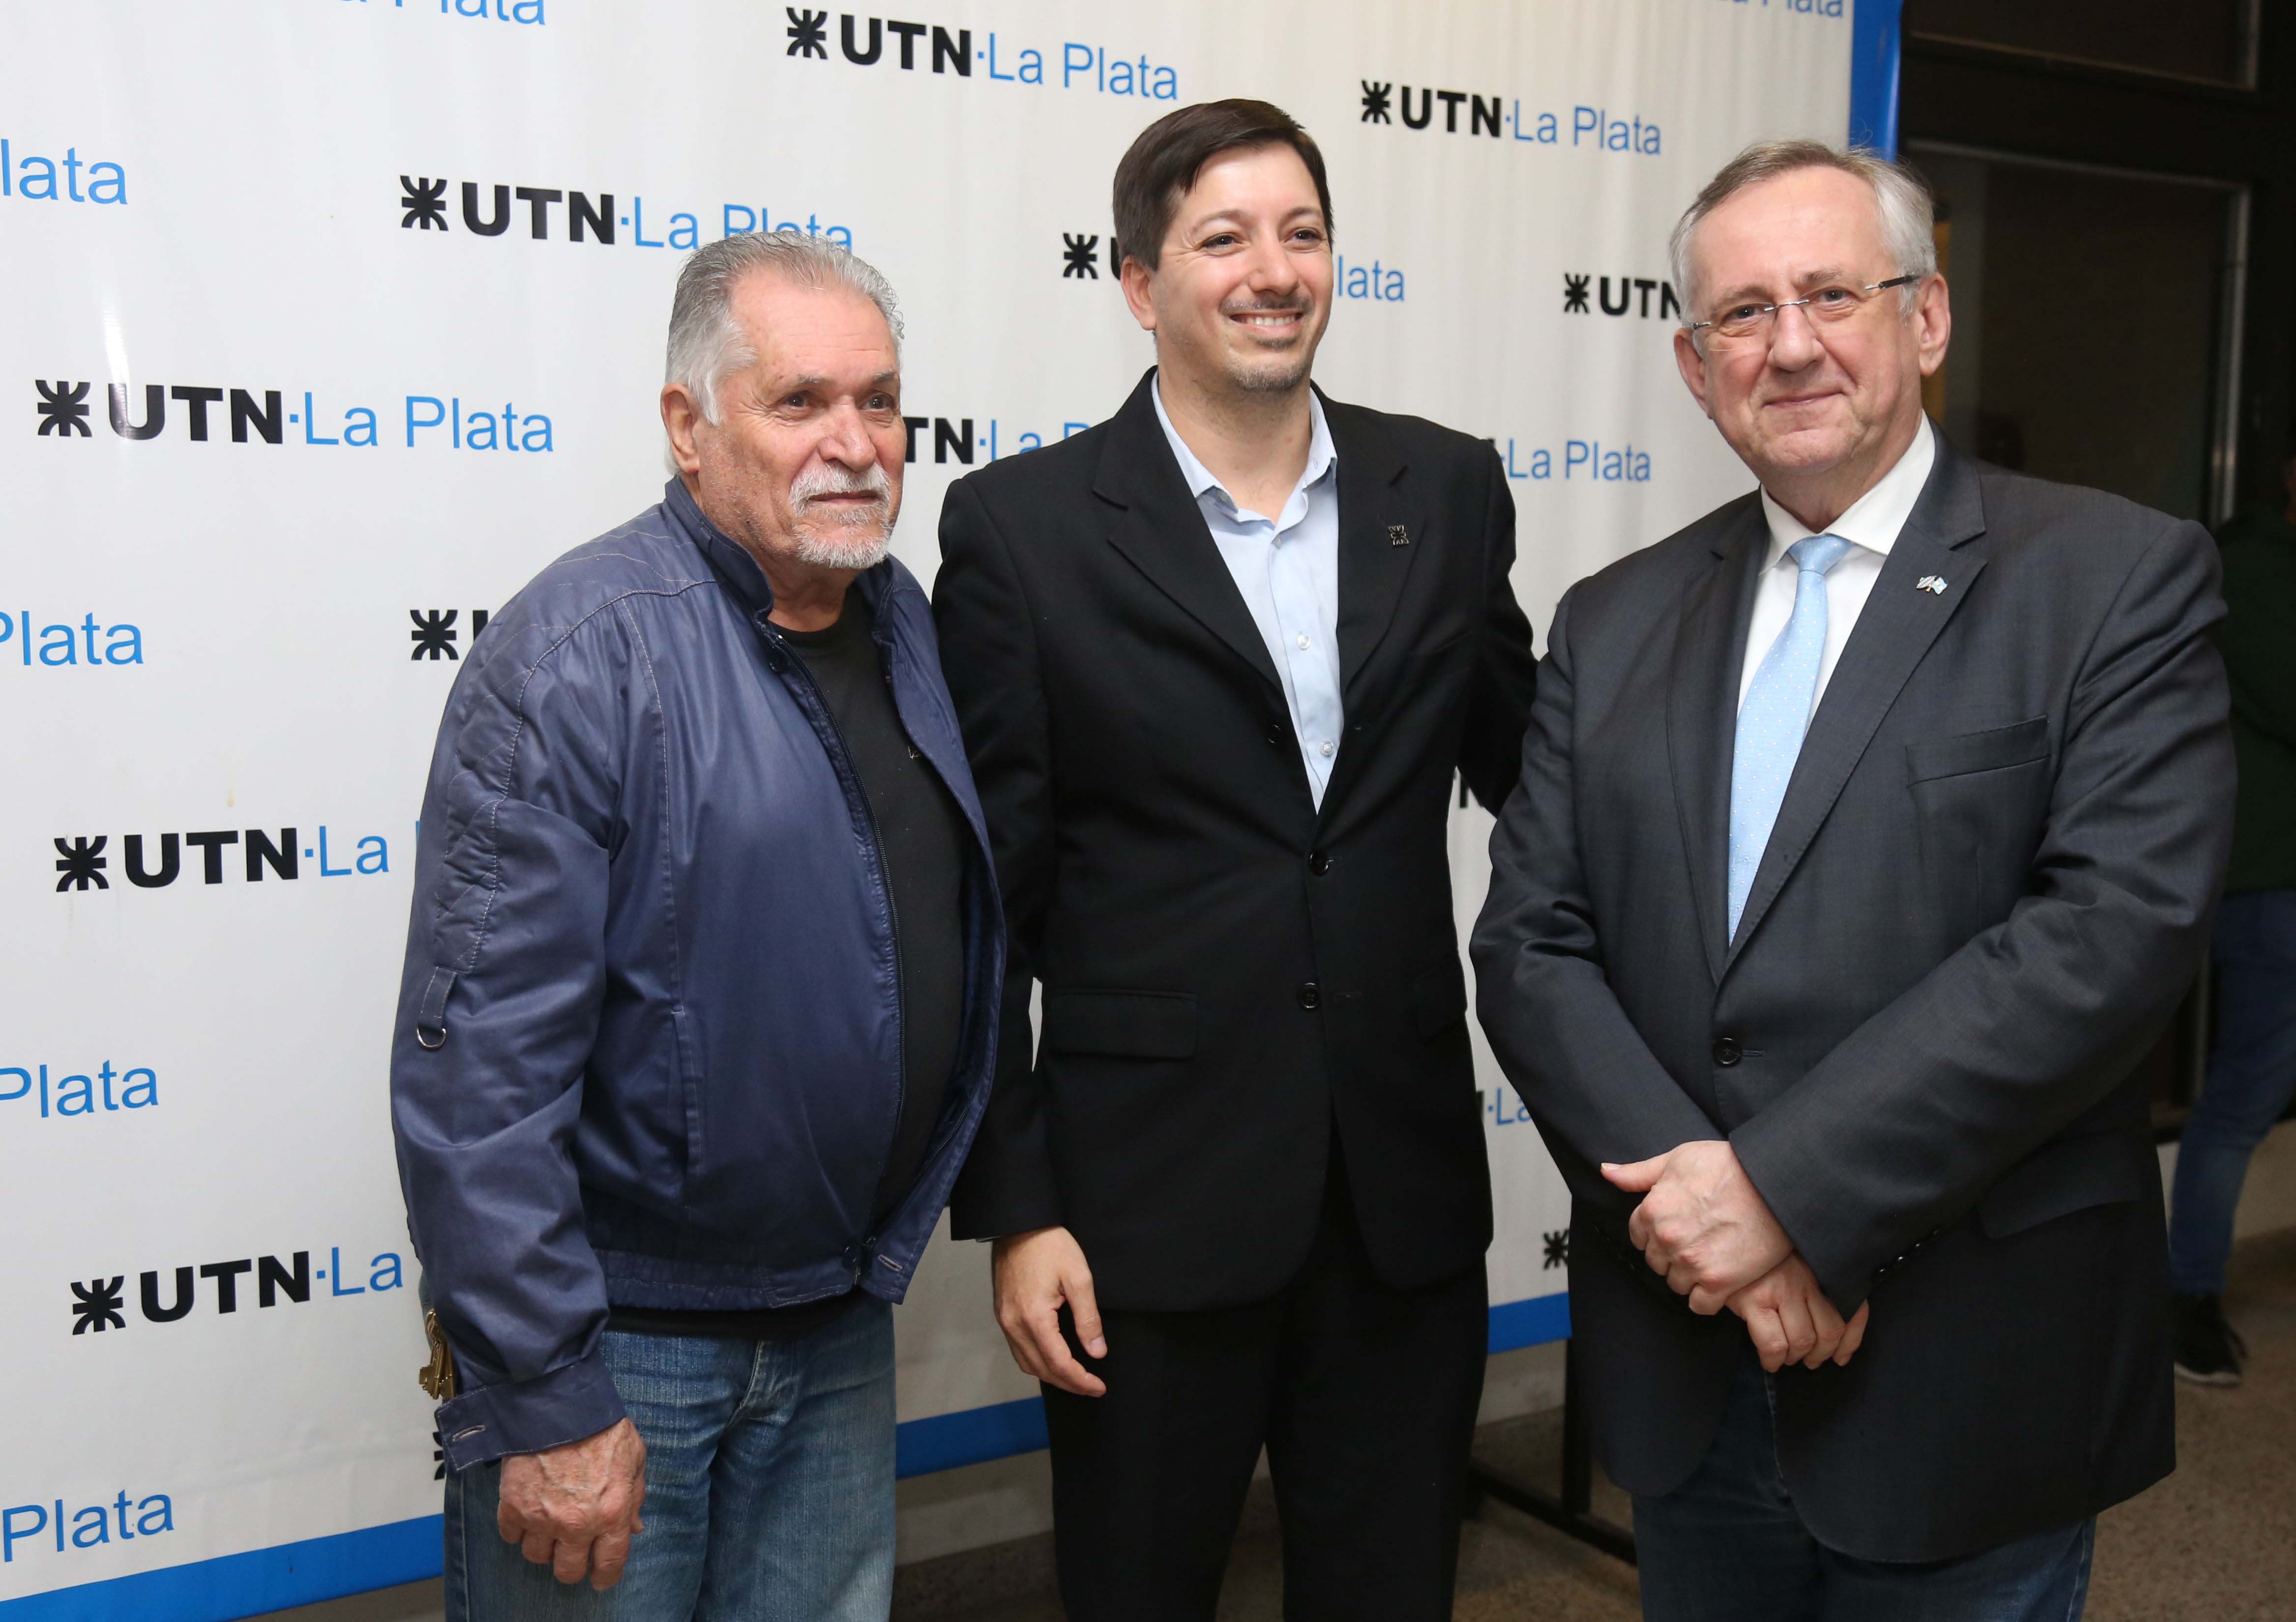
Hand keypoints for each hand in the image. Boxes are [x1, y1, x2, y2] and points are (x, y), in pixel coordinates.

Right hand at [496, 1416, 646, 1589]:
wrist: (559, 1403)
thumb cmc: (602, 1427)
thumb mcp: (634, 1459)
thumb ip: (633, 1497)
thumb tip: (633, 1527)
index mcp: (611, 1514)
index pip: (609, 1564)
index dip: (604, 1576)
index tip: (600, 1579)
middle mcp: (576, 1524)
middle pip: (568, 1570)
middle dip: (571, 1565)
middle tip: (571, 1551)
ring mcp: (542, 1518)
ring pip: (536, 1557)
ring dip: (543, 1545)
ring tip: (548, 1525)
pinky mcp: (514, 1506)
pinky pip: (511, 1536)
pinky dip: (517, 1529)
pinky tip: (527, 1513)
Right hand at [992, 1226, 1106, 1396]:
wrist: (1018, 1223)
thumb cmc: (1050, 1245)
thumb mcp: (1079, 1278)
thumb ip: (1088, 1318)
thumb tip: (1097, 1352)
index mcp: (1034, 1317)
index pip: (1059, 1363)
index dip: (1081, 1380)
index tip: (1099, 1387)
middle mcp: (1014, 1324)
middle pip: (1042, 1370)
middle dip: (1069, 1383)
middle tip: (1092, 1387)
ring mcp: (1005, 1320)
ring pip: (1027, 1363)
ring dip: (1051, 1375)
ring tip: (1075, 1377)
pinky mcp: (1002, 1313)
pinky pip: (1018, 1350)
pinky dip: (1036, 1362)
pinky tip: (1052, 1359)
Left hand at [1604, 1140, 1792, 1312]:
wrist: (1773, 1182)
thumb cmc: (1727, 1166)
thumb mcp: (1678, 1158)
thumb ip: (1639, 1173)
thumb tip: (1606, 1171)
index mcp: (1652, 1210)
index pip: (1638, 1236)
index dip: (1655, 1234)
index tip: (1675, 1231)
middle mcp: (1667, 1239)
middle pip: (1656, 1262)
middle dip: (1671, 1256)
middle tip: (1697, 1244)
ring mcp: (1691, 1262)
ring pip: (1676, 1284)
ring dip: (1689, 1276)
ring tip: (1711, 1259)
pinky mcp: (1719, 1282)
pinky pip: (1700, 1305)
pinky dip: (1707, 1298)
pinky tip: (1720, 1281)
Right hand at [1725, 1254, 1870, 1370]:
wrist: (1719, 1247)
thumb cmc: (1757, 1263)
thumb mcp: (1792, 1267)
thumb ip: (1812, 1289)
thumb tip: (1832, 1334)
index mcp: (1817, 1271)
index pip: (1853, 1308)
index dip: (1851, 1341)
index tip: (1841, 1356)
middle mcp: (1804, 1279)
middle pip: (1830, 1331)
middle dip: (1821, 1355)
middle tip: (1809, 1360)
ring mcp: (1780, 1290)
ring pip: (1804, 1341)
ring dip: (1795, 1358)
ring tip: (1785, 1357)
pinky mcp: (1753, 1301)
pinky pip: (1775, 1345)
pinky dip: (1774, 1360)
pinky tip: (1769, 1360)